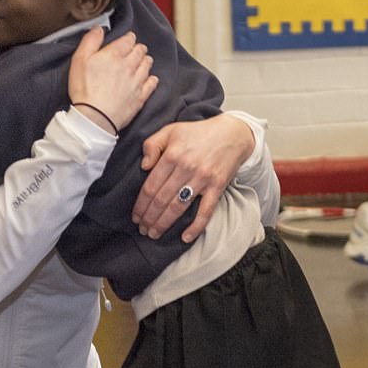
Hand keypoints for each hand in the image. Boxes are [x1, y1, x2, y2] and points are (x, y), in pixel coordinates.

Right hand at [68, 28, 157, 133]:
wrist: (94, 118)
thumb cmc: (84, 90)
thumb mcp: (79, 60)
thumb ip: (90, 41)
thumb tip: (99, 29)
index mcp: (115, 54)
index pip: (129, 39)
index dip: (128, 38)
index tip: (125, 41)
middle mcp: (129, 66)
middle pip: (141, 50)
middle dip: (137, 49)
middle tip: (132, 52)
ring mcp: (137, 82)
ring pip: (147, 65)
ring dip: (144, 61)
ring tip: (139, 63)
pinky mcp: (140, 97)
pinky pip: (152, 83)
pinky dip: (151, 79)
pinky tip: (147, 80)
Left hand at [133, 113, 254, 242]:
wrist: (232, 133)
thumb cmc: (198, 133)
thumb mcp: (171, 130)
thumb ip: (152, 144)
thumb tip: (143, 166)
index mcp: (172, 155)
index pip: (150, 187)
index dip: (141, 205)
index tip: (135, 216)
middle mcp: (186, 168)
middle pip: (161, 200)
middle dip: (149, 218)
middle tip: (143, 229)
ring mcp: (202, 179)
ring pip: (178, 208)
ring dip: (164, 224)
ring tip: (154, 234)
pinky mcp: (217, 187)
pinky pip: (205, 211)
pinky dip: (195, 227)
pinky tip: (185, 237)